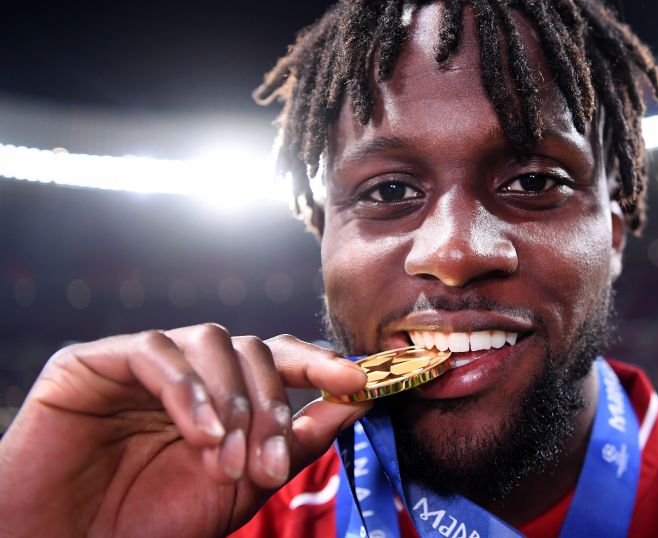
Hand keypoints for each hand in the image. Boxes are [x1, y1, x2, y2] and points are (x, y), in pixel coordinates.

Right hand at [0, 324, 370, 536]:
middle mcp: (188, 370)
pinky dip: (188, 390)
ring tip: (227, 461)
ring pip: (210, 342)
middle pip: (252, 348)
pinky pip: (154, 352)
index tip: (358, 384)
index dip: (321, 365)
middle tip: (269, 465)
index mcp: (221, 393)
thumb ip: (299, 440)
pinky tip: (200, 434)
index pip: (279, 358)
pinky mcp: (93, 361)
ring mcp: (142, 360)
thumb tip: (361, 399)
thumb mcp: (243, 485)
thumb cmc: (151, 522)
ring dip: (232, 402)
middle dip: (271, 405)